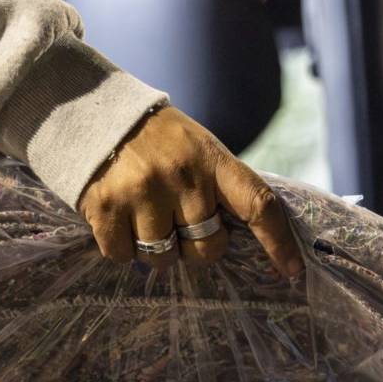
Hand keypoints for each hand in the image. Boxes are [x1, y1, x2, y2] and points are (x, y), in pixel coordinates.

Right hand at [79, 107, 302, 275]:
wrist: (90, 112)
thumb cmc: (155, 138)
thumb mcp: (197, 147)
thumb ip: (219, 185)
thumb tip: (244, 234)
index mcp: (212, 159)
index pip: (258, 204)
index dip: (279, 241)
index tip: (292, 269)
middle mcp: (182, 176)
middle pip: (208, 247)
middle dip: (197, 248)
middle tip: (179, 226)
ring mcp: (143, 192)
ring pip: (164, 258)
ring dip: (156, 249)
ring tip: (144, 218)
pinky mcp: (107, 208)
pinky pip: (125, 256)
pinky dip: (123, 248)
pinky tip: (119, 220)